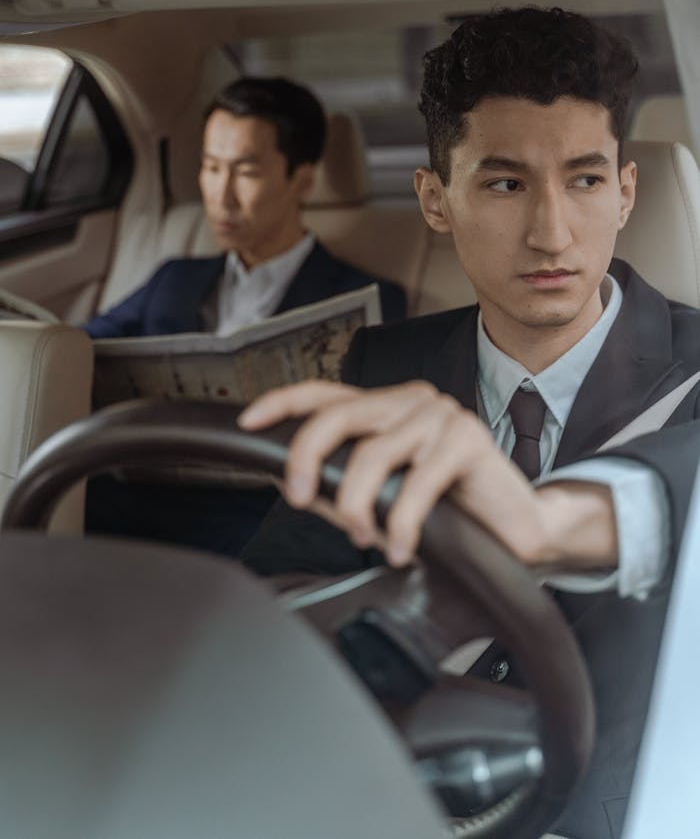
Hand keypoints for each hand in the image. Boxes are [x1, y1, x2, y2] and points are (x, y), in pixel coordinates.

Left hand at [239, 380, 617, 568]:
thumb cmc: (451, 511)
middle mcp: (412, 401)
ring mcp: (442, 415)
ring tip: (365, 538)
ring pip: (372, 454)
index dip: (282, 402)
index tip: (248, 420)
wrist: (515, 530)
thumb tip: (291, 482)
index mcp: (387, 408)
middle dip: (306, 458)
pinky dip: (401, 524)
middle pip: (339, 415)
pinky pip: (416, 483)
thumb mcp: (384, 497)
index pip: (325, 393)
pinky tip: (401, 548)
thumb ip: (340, 484)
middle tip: (298, 498)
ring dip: (357, 506)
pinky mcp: (469, 438)